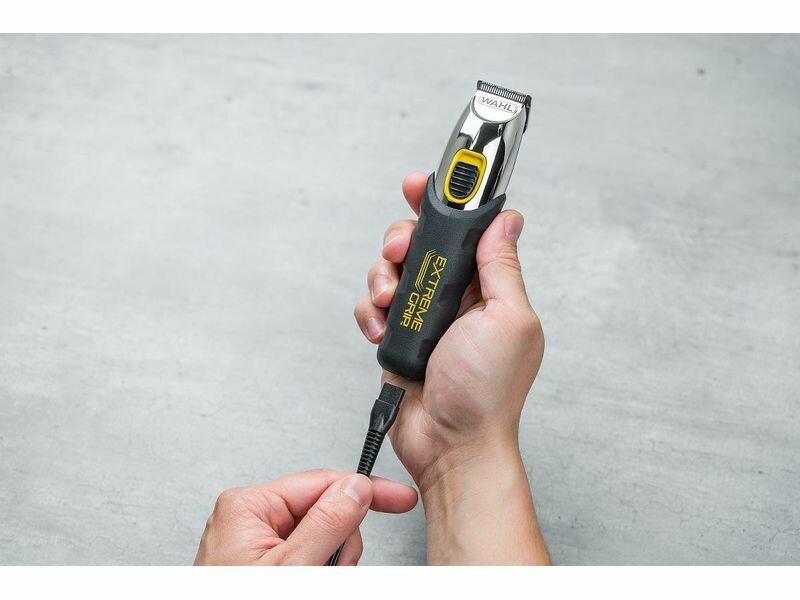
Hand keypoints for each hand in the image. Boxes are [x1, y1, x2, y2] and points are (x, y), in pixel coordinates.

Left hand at [194, 469, 416, 564]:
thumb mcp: (292, 569)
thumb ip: (327, 523)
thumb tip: (355, 488)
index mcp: (249, 506)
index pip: (322, 482)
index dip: (366, 490)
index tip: (399, 498)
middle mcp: (249, 518)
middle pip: (324, 509)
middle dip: (341, 540)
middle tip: (334, 568)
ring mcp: (255, 542)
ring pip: (320, 534)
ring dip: (330, 560)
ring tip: (317, 579)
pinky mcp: (263, 563)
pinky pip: (307, 553)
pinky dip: (318, 567)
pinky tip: (312, 580)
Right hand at [354, 172, 548, 563]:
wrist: (451, 445)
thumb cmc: (486, 393)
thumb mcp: (507, 319)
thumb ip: (501, 266)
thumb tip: (507, 220)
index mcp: (489, 286)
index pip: (468, 228)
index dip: (446, 201)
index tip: (424, 183)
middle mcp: (457, 296)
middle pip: (420, 241)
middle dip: (403, 240)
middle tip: (400, 253)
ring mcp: (424, 315)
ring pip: (391, 269)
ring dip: (382, 278)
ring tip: (390, 303)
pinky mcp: (397, 335)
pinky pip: (372, 305)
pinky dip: (371, 313)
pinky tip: (382, 332)